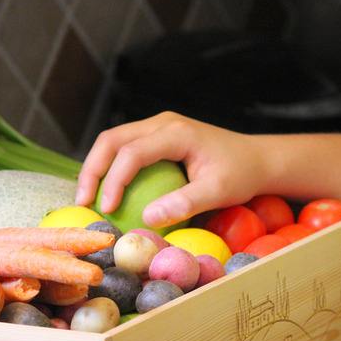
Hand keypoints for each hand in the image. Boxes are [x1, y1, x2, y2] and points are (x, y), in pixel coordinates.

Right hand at [75, 112, 266, 227]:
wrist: (257, 158)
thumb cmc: (241, 174)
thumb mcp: (218, 191)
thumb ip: (184, 203)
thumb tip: (147, 217)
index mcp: (176, 132)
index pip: (131, 152)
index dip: (113, 180)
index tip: (106, 209)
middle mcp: (162, 123)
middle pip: (112, 139)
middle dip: (92, 170)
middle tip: (83, 202)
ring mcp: (158, 127)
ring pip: (113, 140)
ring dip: (97, 167)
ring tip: (88, 198)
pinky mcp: (157, 137)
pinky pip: (124, 148)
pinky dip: (110, 167)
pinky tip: (106, 192)